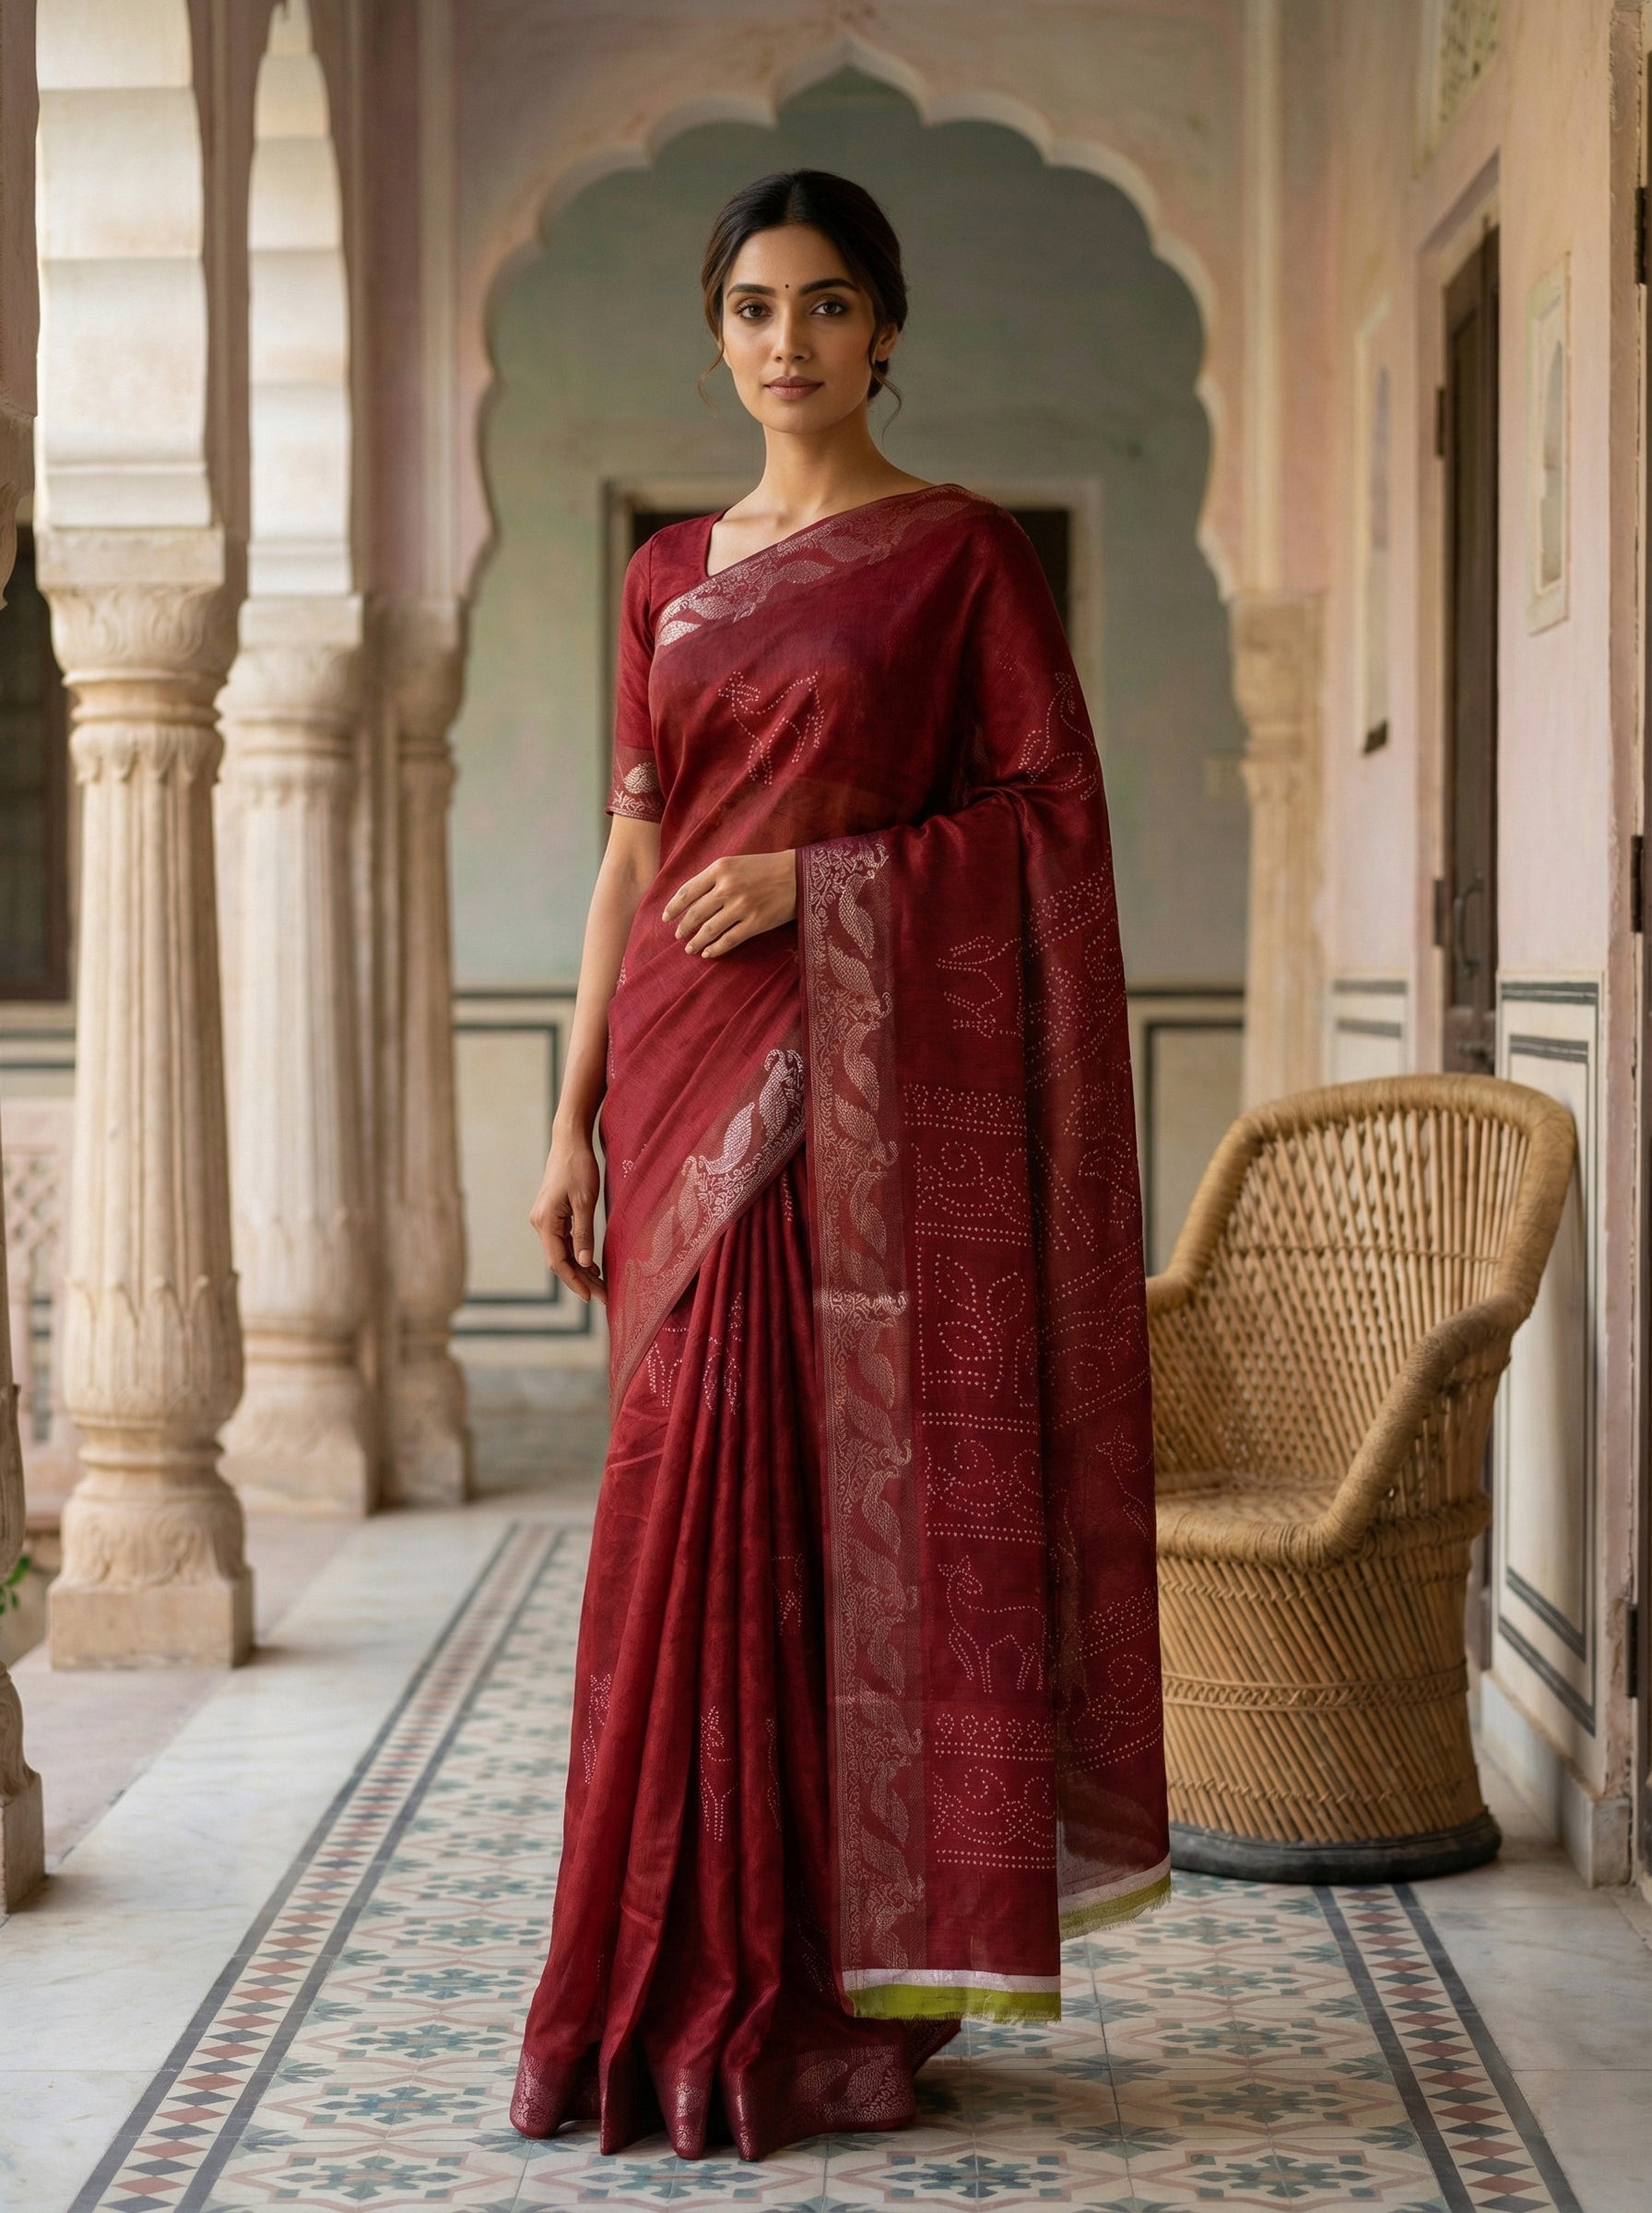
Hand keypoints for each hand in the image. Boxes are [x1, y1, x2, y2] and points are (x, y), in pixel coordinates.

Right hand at [529, 1132, 605, 1304]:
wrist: (569, 1141)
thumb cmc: (578, 1167)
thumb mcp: (584, 1201)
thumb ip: (583, 1233)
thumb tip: (584, 1263)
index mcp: (545, 1222)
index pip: (558, 1262)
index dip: (574, 1282)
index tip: (592, 1297)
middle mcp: (540, 1223)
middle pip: (560, 1260)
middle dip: (580, 1280)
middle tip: (603, 1296)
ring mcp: (545, 1219)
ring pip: (562, 1252)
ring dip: (580, 1269)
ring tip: (600, 1285)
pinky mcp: (552, 1214)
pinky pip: (563, 1241)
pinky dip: (577, 1254)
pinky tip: (591, 1265)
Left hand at [662, 850, 796, 957]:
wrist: (798, 875)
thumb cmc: (765, 868)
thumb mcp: (736, 863)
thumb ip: (714, 877)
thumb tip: (691, 899)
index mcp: (720, 869)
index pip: (687, 891)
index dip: (673, 907)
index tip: (666, 918)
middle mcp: (727, 887)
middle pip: (695, 913)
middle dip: (683, 927)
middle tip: (678, 935)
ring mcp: (741, 907)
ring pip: (709, 930)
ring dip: (696, 942)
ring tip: (690, 948)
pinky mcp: (755, 923)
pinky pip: (728, 940)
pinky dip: (715, 949)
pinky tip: (708, 953)